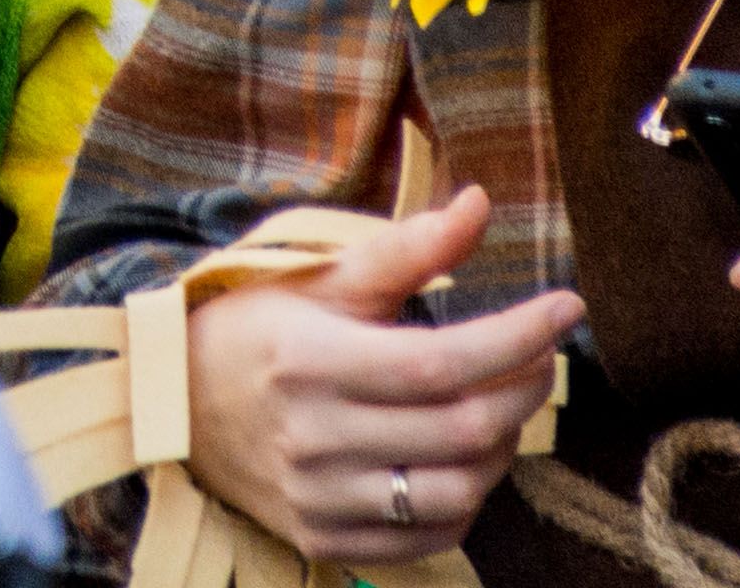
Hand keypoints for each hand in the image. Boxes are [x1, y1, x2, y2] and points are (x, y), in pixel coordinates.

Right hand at [190, 183, 585, 565]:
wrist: (175, 403)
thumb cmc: (256, 328)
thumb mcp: (323, 278)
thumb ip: (407, 248)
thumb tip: (480, 204)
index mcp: (310, 361)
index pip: (440, 361)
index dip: (516, 337)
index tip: (565, 308)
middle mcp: (312, 437)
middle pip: (460, 429)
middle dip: (523, 389)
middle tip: (539, 357)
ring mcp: (317, 496)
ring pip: (454, 490)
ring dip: (500, 449)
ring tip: (499, 409)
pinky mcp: (322, 536)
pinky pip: (426, 536)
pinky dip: (465, 500)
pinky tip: (462, 459)